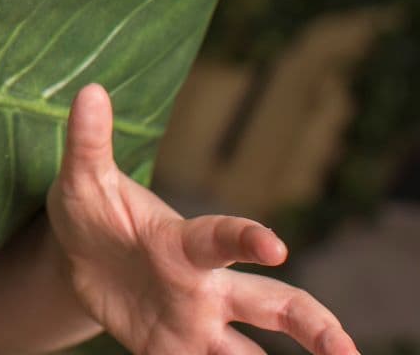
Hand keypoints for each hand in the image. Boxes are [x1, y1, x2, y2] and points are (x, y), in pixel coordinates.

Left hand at [48, 83, 358, 354]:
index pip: (222, 239)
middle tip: (347, 353)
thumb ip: (89, 141)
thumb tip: (89, 90)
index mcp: (184, 243)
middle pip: (275, 305)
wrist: (72, 256)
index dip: (247, 238)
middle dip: (315, 327)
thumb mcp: (81, 178)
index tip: (274, 247)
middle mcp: (203, 287)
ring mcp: (193, 324)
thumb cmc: (90, 209)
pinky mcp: (170, 352)